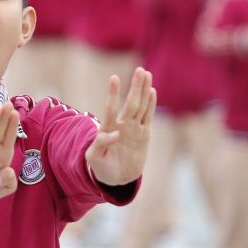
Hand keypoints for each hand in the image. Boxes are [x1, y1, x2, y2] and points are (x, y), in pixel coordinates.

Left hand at [86, 68, 155, 186]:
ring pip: (141, 106)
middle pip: (131, 103)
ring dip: (144, 91)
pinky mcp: (144, 134)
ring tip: (146, 74)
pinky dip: (151, 104)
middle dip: (135, 87)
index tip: (114, 78)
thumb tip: (114, 133)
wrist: (117, 177)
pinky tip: (152, 91)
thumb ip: (100, 145)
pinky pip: (148, 117)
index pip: (111, 108)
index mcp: (108, 128)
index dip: (113, 94)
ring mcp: (134, 128)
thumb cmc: (102, 167)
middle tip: (140, 70)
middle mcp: (122, 124)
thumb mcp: (94, 158)